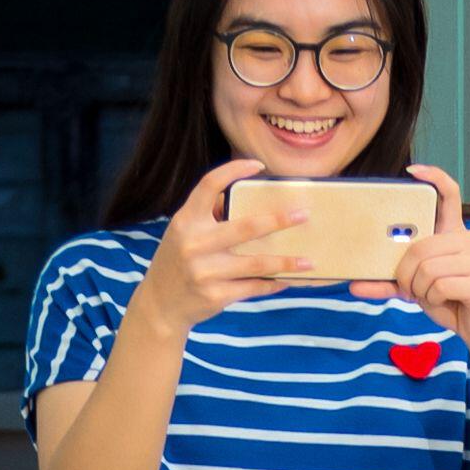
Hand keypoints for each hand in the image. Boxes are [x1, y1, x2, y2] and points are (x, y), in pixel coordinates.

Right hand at [127, 161, 303, 340]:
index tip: (259, 165)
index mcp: (186, 220)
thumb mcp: (183, 232)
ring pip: (257, 264)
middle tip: (303, 216)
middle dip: (279, 220)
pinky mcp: (215, 295)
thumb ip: (208, 214)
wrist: (161, 304)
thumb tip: (246, 197)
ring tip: (308, 262)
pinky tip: (287, 281)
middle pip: (246, 227)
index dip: (234, 170)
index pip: (209, 184)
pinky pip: (253, 287)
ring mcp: (205, 271)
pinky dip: (273, 284)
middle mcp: (195, 243)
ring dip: (286, 262)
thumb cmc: (178, 261)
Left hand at [396, 162, 469, 362]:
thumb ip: (388, 283)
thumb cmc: (449, 301)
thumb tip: (352, 284)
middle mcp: (469, 239)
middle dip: (406, 273)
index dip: (433, 177)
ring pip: (427, 268)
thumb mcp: (415, 288)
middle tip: (410, 288)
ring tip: (431, 295)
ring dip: (420, 289)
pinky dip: (433, 299)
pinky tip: (444, 301)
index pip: (449, 194)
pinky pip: (439, 285)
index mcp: (453, 234)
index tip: (412, 171)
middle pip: (420, 246)